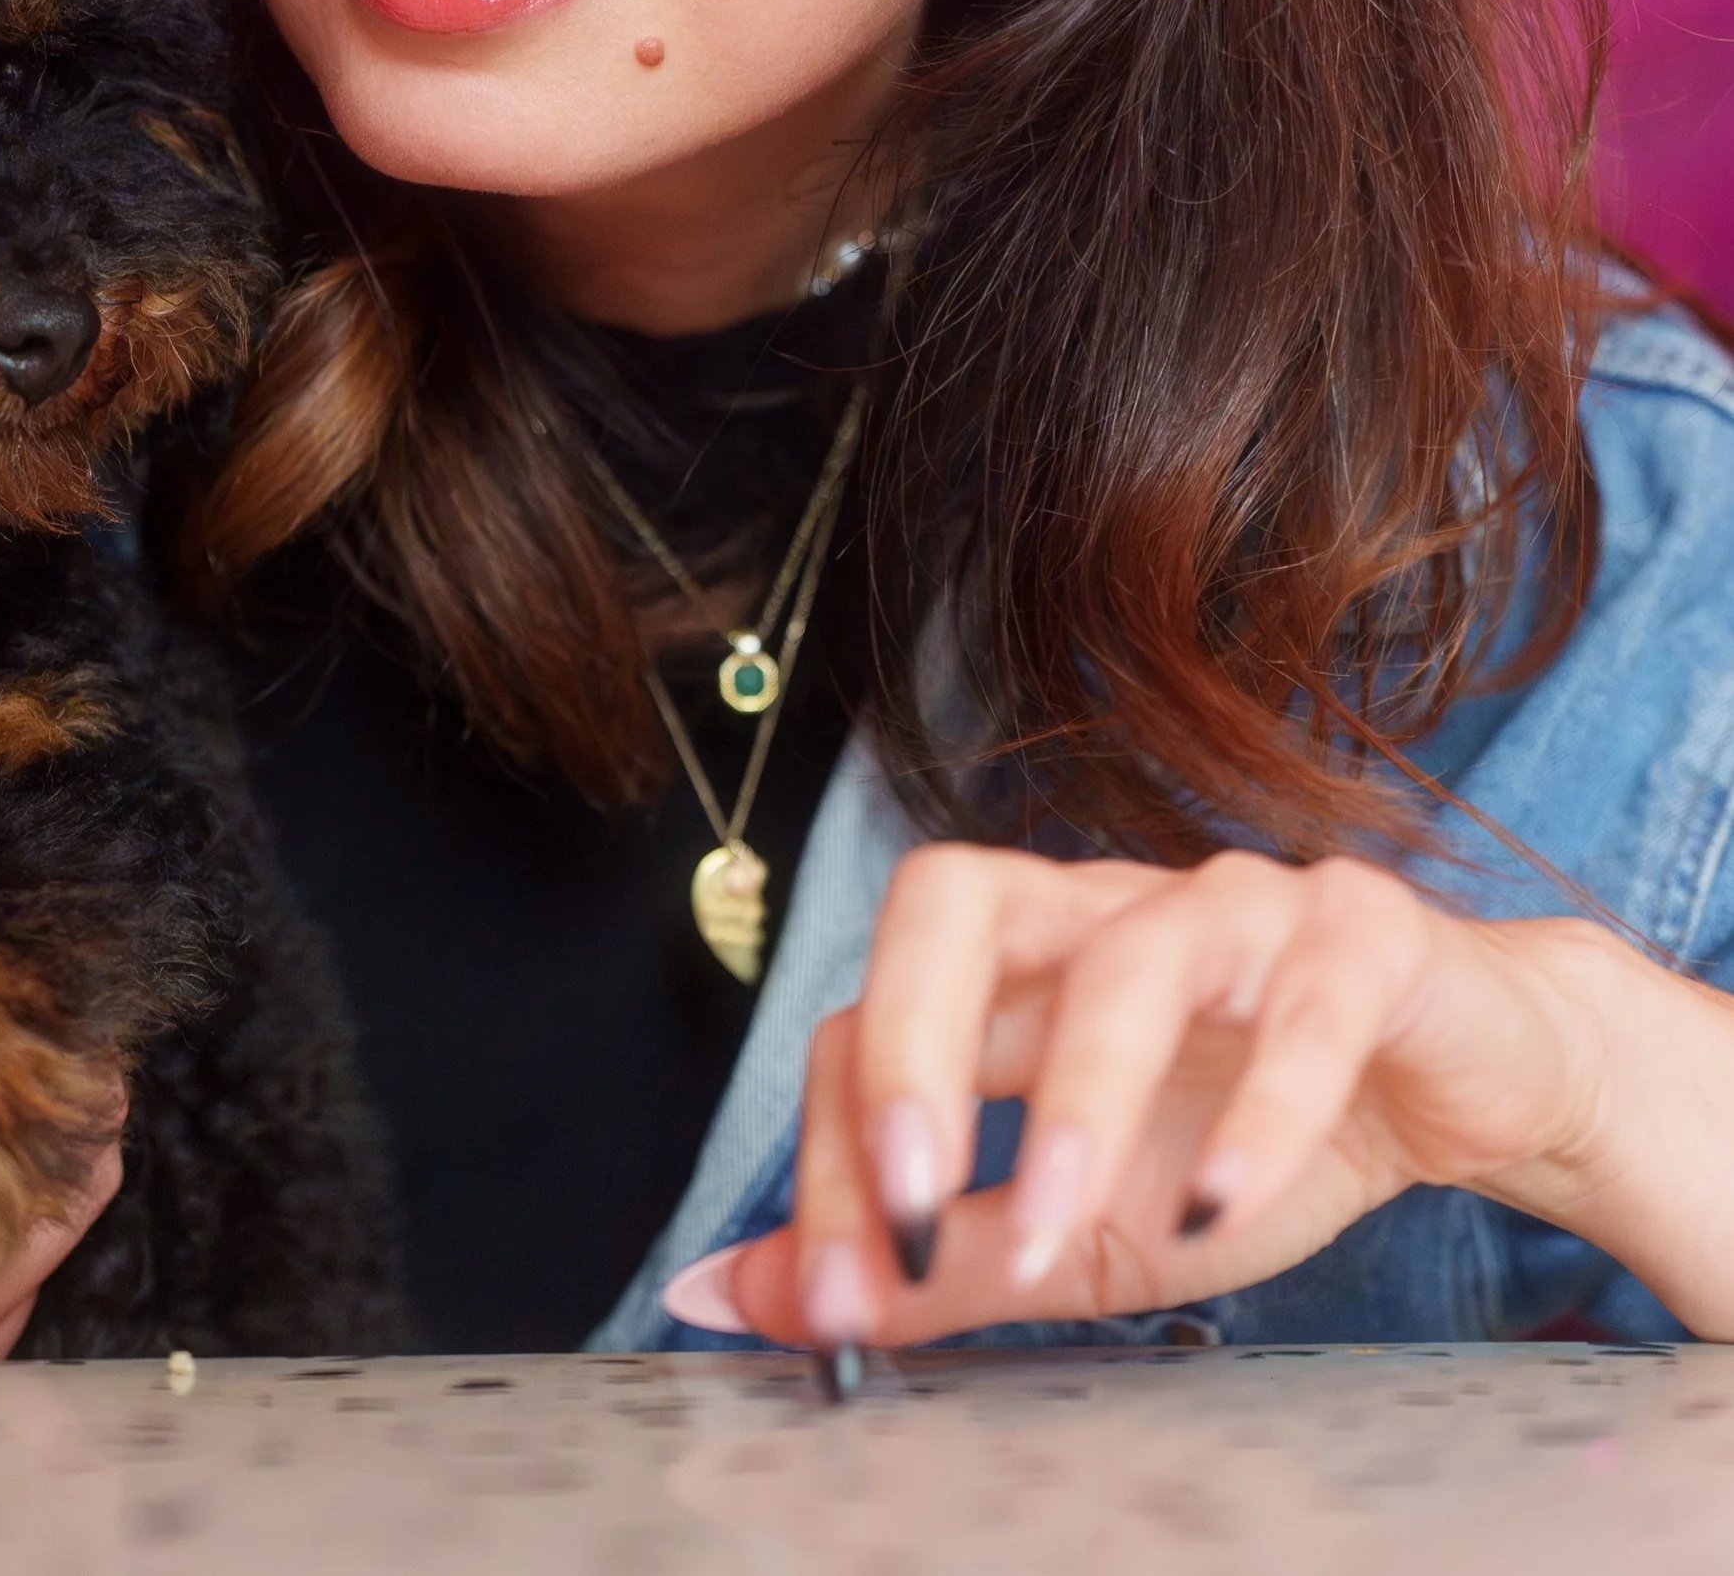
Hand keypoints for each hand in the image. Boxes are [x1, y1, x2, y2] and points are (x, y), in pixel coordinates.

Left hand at [666, 840, 1693, 1347]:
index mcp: (1012, 967)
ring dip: (1080, 1102)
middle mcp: (1102, 908)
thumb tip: (727, 1299)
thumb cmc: (1249, 1136)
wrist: (1471, 1081)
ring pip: (1131, 952)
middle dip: (909, 1048)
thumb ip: (926, 1258)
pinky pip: (1310, 998)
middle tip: (908, 1208)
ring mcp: (1236, 905)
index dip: (836, 1150)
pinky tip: (1225, 1209)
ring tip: (1061, 1240)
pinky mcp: (1369, 936)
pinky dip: (1263, 1103)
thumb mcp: (1080, 1227)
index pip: (866, 1014)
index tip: (836, 1298)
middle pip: (954, 900)